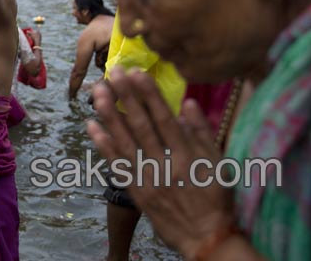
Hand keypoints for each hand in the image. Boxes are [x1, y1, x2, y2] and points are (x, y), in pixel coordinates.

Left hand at [86, 68, 234, 258]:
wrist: (205, 238)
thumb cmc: (215, 198)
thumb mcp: (218, 164)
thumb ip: (202, 134)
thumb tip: (188, 104)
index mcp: (187, 156)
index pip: (164, 119)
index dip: (149, 95)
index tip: (137, 73)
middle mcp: (165, 165)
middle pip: (141, 126)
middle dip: (126, 97)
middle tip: (112, 73)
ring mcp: (148, 179)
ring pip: (125, 142)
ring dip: (109, 116)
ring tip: (97, 93)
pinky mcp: (136, 191)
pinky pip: (117, 165)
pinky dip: (103, 145)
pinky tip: (92, 126)